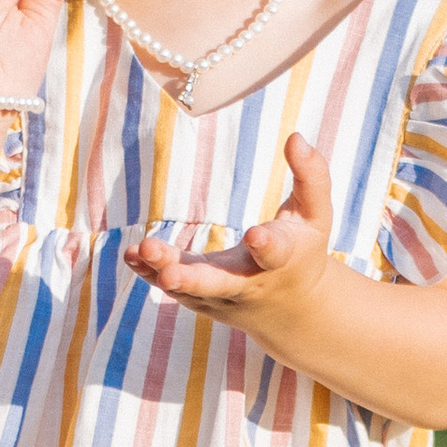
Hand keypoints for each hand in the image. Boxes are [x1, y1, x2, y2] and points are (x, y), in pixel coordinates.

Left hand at [125, 133, 332, 314]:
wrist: (293, 310)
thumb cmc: (303, 250)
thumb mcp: (315, 215)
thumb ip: (311, 176)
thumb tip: (295, 137)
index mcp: (282, 260)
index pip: (275, 253)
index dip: (267, 245)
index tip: (255, 235)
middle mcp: (249, 283)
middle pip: (218, 284)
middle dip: (193, 280)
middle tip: (170, 275)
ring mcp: (221, 295)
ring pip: (189, 288)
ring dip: (162, 272)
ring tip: (141, 250)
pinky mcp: (201, 299)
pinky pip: (172, 288)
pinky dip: (150, 273)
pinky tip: (130, 255)